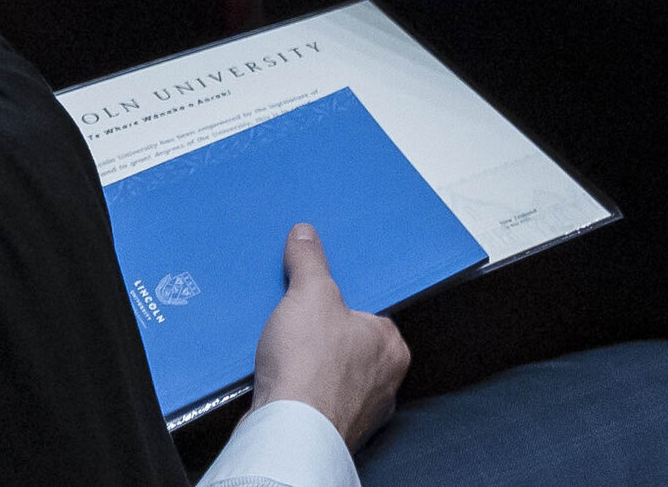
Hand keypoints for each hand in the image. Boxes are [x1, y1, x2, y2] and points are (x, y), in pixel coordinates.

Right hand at [252, 224, 407, 447]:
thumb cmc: (311, 368)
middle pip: (348, 340)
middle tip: (295, 310)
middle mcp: (383, 382)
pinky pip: (312, 396)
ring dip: (306, 359)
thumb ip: (310, 261)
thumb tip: (306, 235)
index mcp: (391, 346)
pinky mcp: (329, 430)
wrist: (287, 433)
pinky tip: (276, 374)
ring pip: (330, 371)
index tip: (319, 288)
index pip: (369, 310)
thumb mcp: (309, 294)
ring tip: (281, 341)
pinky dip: (296, 385)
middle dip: (320, 327)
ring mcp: (357, 411)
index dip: (340, 296)